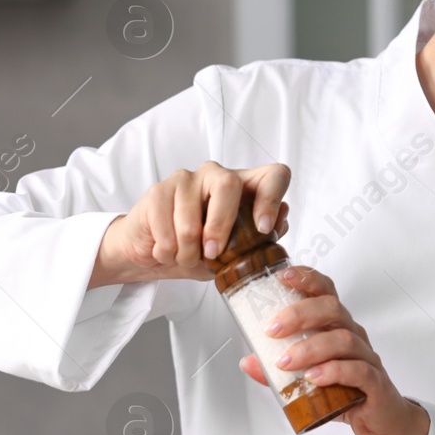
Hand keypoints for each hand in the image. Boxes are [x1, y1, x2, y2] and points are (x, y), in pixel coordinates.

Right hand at [91, 161, 289, 287]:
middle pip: (229, 184)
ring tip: (184, 259)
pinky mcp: (158, 190)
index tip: (262, 229)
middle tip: (212, 254)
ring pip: (191, 212)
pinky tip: (166, 252)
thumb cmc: (198, 250)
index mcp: (243, 188)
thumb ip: (258, 240)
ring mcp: (185, 179)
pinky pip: (165, 222)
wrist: (155, 255)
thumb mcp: (233, 254)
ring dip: (187, 249)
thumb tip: (280, 222)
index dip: (271, 198)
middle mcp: (216, 175)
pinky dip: (167, 249)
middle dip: (221, 225)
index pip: (273, 175)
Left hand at [240, 266, 430, 434]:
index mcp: (336, 327)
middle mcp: (353, 336)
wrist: (380, 418)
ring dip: (310, 348)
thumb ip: (277, 371)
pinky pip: (358, 371)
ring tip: (286, 361)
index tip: (283, 277)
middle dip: (299, 314)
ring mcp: (366, 358)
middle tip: (272, 329)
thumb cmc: (346, 390)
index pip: (326, 293)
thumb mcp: (307, 378)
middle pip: (332, 309)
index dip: (307, 279)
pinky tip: (314, 377)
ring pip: (344, 339)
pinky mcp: (375, 383)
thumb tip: (248, 361)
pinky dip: (334, 371)